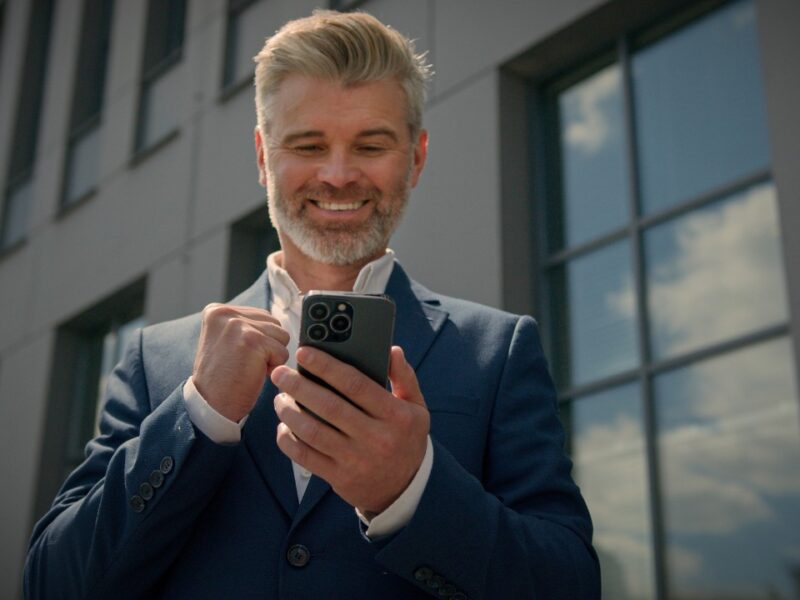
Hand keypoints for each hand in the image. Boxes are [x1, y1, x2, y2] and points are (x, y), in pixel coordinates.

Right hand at [193, 303, 289, 421]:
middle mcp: (225, 313)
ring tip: (248, 367)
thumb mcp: (226, 340)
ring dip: (272, 356)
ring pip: (281, 336)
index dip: (260, 340)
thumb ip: (245, 325)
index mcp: (217, 311)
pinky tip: (252, 373)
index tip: (238, 355)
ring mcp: (238, 325)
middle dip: (267, 346)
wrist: (210, 405)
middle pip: (274, 323)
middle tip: (244, 363)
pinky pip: (282, 352)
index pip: (262, 316)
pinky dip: (273, 367)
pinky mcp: (252, 340)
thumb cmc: (224, 377)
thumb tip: (278, 321)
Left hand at [271, 346, 428, 514]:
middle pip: (329, 406)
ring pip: (313, 432)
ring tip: (279, 398)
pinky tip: (283, 427)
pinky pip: (306, 457)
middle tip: (280, 372)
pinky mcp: (340, 477)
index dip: (327, 366)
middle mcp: (376, 437)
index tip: (304, 353)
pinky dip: (289, 441)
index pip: (356, 384)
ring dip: (290, 412)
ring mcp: (356, 460)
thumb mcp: (416, 407)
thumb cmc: (406, 438)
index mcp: (395, 415)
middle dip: (299, 386)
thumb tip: (392, 350)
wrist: (405, 488)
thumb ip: (404, 377)